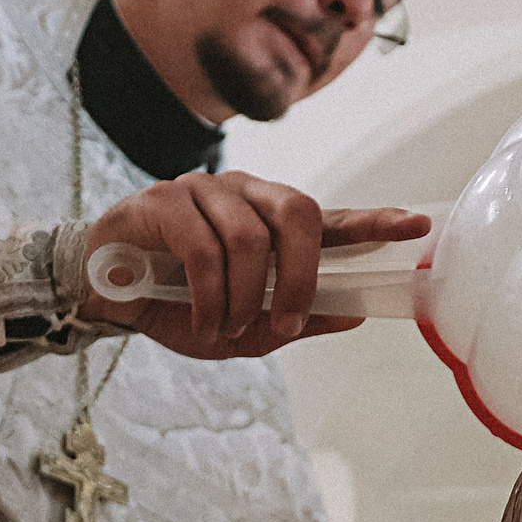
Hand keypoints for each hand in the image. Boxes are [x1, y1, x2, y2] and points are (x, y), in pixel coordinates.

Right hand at [78, 173, 427, 358]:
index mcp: (270, 222)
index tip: (417, 226)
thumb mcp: (242, 329)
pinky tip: (203, 320)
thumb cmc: (176, 307)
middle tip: (286, 322)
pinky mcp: (162, 202)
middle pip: (299, 213)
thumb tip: (353, 315)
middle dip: (302, 275)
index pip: (330, 217)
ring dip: (244, 297)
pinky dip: (209, 295)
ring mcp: (203, 192)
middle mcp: (244, 195)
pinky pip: (202, 247)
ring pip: (249, 237)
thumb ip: (296, 320)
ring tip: (226, 329)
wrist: (104, 298)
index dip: (374, 221)